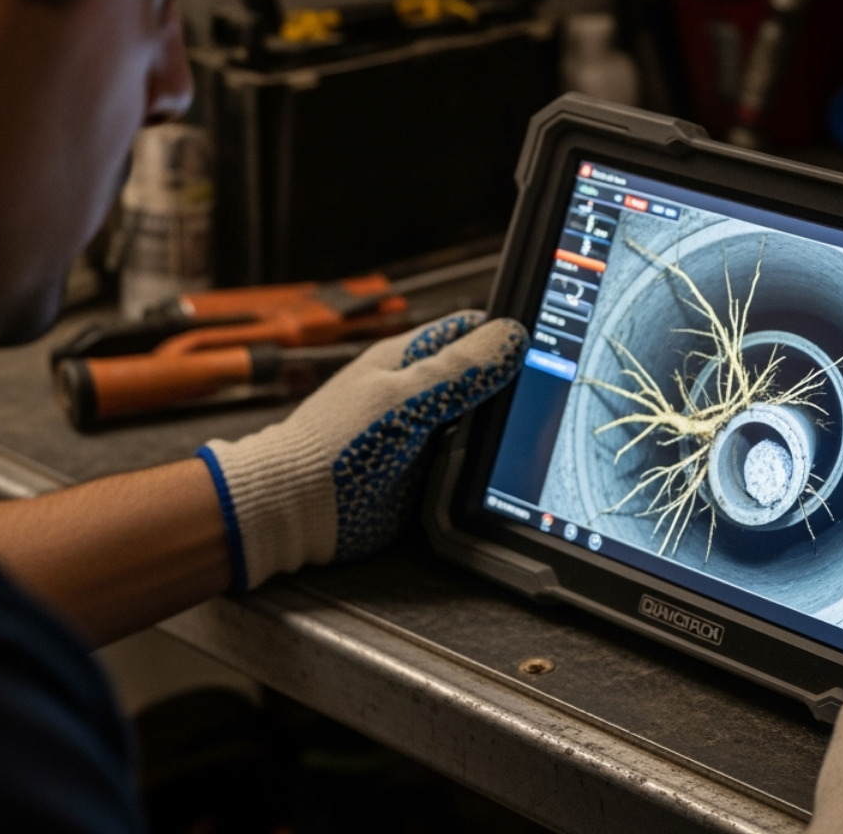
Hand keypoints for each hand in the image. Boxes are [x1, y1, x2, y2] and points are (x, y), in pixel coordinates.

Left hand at [197, 311, 526, 590]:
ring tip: (531, 439)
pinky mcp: (420, 476)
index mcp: (407, 359)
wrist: (295, 509)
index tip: (544, 343)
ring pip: (476, 426)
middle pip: (479, 380)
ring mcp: (418, 435)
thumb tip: (510, 336)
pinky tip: (500, 475)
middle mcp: (415, 394)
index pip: (469, 332)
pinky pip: (462, 467)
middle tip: (547, 399)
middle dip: (508, 388)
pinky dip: (479, 469)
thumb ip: (458, 369)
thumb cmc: (332, 446)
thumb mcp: (404, 398)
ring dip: (496, 434)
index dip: (505, 334)